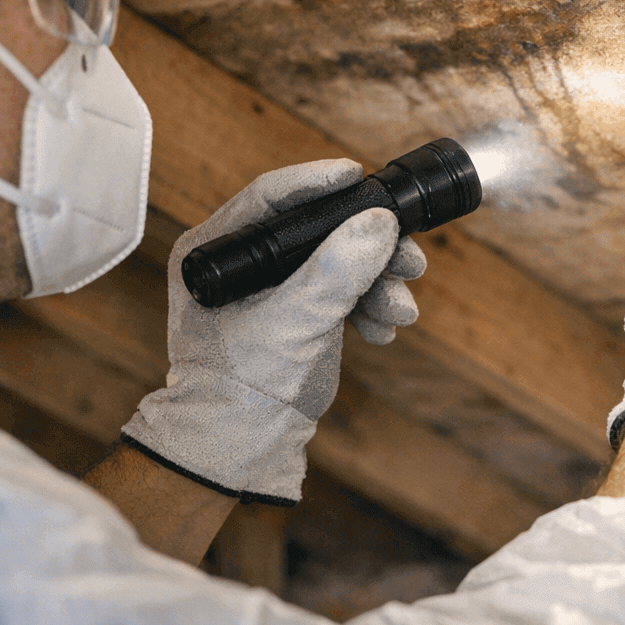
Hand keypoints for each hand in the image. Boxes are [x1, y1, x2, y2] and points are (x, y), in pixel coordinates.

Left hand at [122, 159, 424, 504]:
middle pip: (318, 229)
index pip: (269, 198)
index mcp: (215, 252)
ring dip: (378, 281)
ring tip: (399, 309)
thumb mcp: (293, 322)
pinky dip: (368, 305)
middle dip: (368, 245)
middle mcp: (242, 263)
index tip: (358, 176)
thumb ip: (336, 270)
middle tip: (408, 259)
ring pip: (339, 260)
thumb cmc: (242, 389)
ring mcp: (274, 288)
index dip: (318, 185)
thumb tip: (379, 223)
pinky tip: (383, 328)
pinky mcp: (299, 312)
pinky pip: (344, 291)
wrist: (243, 448)